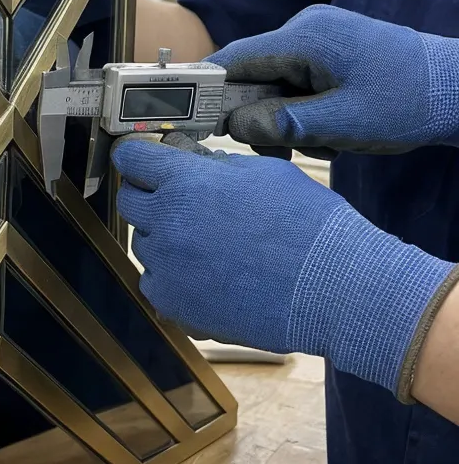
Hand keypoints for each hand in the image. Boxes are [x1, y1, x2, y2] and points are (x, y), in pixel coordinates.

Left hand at [112, 135, 455, 398]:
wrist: (333, 287)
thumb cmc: (308, 221)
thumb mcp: (265, 171)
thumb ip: (216, 166)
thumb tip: (190, 161)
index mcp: (186, 183)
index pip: (131, 159)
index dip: (140, 158)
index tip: (149, 163)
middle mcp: (167, 223)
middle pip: (129, 202)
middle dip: (151, 196)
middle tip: (184, 202)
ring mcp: (167, 268)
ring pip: (145, 244)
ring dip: (165, 239)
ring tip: (210, 245)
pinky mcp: (175, 305)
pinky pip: (155, 283)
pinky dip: (173, 278)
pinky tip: (207, 275)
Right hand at [211, 4, 458, 156]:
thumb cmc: (408, 102)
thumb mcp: (342, 123)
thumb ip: (283, 124)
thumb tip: (234, 128)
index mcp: (305, 37)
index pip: (233, 58)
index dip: (208, 90)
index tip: (193, 122)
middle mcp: (307, 27)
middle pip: (253, 74)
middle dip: (259, 115)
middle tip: (283, 151)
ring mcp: (320, 36)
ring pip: (275, 82)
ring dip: (285, 117)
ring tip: (321, 142)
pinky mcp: (332, 49)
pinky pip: (297, 80)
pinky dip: (302, 108)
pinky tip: (329, 129)